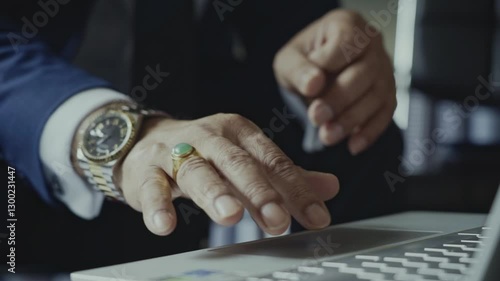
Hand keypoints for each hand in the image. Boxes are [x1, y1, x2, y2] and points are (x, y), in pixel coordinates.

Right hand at [114, 114, 339, 235]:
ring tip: (231, 216)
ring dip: (214, 192)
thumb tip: (331, 188)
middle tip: (278, 219)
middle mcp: (210, 137)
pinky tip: (166, 226)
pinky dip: (158, 205)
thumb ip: (285, 175)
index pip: (273, 161)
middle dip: (259, 191)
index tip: (316, 217)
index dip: (296, 189)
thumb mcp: (246, 159)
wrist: (147, 141)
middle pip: (238, 163)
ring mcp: (176, 150)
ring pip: (197, 170)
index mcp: (240, 133)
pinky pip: (152, 186)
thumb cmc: (205, 153)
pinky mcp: (147, 170)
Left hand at [273, 10, 395, 154]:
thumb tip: (314, 84)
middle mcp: (372, 44)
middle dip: (340, 99)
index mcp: (347, 25)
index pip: (346, 42)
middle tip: (316, 118)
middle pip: (365, 73)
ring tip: (327, 137)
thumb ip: (298, 69)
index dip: (329, 65)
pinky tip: (352, 146)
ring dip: (352, 120)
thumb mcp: (289, 60)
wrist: (317, 72)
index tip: (310, 86)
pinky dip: (370, 131)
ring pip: (377, 95)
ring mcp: (384, 69)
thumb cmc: (303, 62)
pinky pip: (386, 113)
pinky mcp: (388, 93)